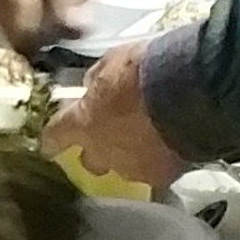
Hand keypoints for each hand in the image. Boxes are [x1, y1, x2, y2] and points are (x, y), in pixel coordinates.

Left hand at [66, 40, 179, 189]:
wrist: (189, 92)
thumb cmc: (145, 70)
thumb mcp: (112, 62)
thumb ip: (97, 79)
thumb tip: (92, 87)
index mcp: (83, 123)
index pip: (55, 136)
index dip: (52, 138)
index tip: (50, 143)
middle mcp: (102, 153)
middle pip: (90, 162)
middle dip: (98, 150)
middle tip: (111, 135)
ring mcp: (132, 169)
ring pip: (124, 169)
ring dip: (131, 155)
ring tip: (149, 139)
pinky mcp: (161, 177)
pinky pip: (155, 173)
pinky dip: (159, 162)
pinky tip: (170, 149)